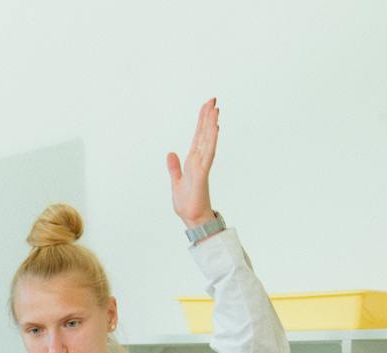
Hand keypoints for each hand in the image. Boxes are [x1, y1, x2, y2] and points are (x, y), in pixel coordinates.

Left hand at [168, 98, 219, 228]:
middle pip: (204, 134)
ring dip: (211, 125)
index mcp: (193, 161)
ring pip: (208, 141)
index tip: (207, 106)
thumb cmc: (187, 203)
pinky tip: (214, 129)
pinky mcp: (202, 174)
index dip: (202, 121)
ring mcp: (202, 166)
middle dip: (208, 117)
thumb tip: (170, 153)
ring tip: (215, 109)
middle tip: (213, 99)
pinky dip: (211, 141)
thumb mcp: (176, 182)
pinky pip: (207, 154)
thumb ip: (174, 167)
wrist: (192, 219)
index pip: (198, 136)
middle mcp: (199, 160)